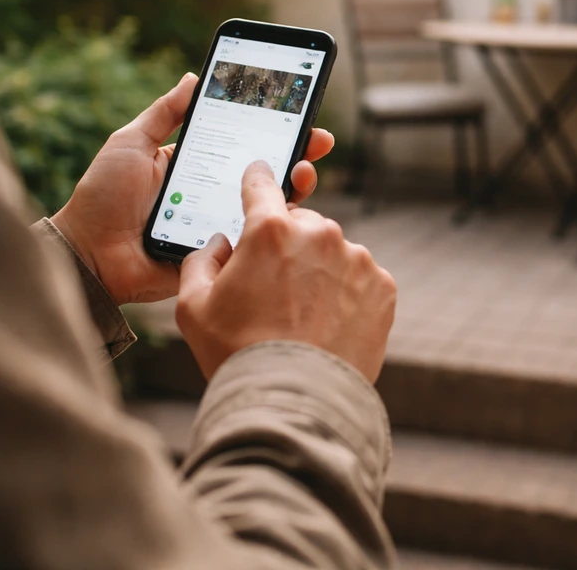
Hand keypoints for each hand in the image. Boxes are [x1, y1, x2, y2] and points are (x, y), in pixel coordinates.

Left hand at [51, 73, 335, 304]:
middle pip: (267, 174)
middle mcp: (215, 194)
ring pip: (268, 208)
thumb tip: (193, 77)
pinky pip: (253, 242)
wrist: (87, 252)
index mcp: (199, 166)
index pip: (246, 144)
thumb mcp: (130, 143)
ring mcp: (220, 224)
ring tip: (303, 172)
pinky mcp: (219, 256)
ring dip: (295, 188)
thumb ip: (162, 113)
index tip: (302, 113)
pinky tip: (286, 212)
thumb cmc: (102, 197)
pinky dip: (272, 228)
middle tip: (318, 141)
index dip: (275, 129)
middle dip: (299, 155)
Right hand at [176, 161, 395, 381]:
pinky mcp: (383, 288)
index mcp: (271, 230)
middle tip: (273, 288)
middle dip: (287, 245)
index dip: (257, 180)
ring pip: (332, 253)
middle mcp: (320, 234)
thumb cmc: (237, 354)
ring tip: (302, 316)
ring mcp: (357, 260)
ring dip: (319, 271)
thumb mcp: (193, 307)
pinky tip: (328, 324)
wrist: (297, 402)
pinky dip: (346, 294)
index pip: (262, 184)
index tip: (260, 175)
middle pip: (300, 225)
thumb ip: (200, 261)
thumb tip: (220, 244)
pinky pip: (360, 279)